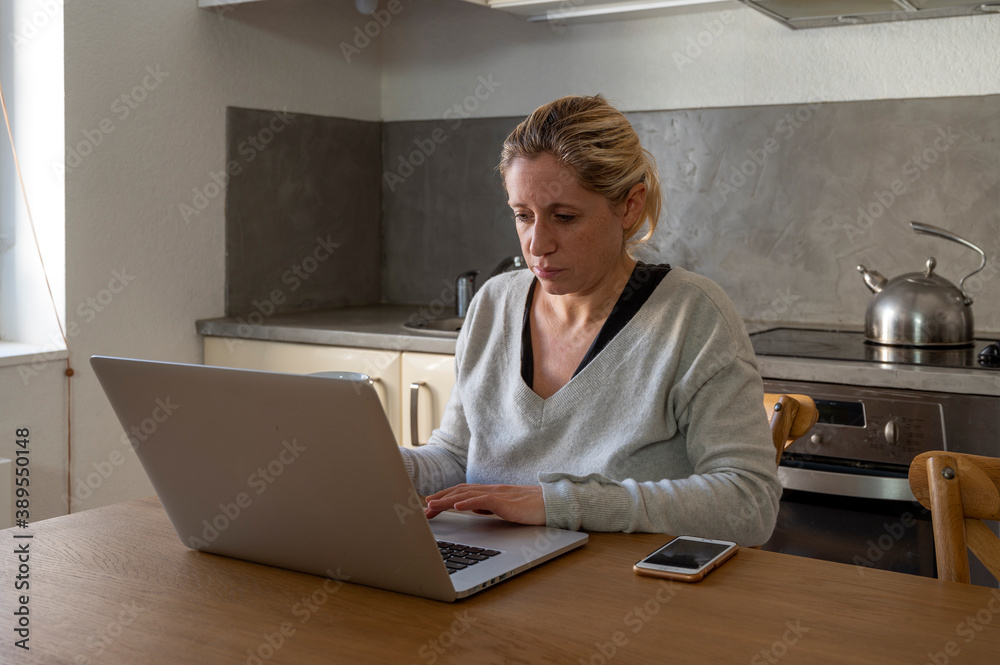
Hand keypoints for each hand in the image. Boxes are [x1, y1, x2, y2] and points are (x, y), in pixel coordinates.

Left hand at [424, 484, 545, 525]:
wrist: (552, 504)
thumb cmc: (531, 508)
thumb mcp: (504, 507)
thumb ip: (488, 506)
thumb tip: (473, 509)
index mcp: (490, 492)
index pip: (462, 492)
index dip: (444, 497)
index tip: (430, 505)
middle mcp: (491, 490)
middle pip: (459, 492)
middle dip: (440, 499)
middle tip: (424, 509)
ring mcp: (497, 494)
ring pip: (467, 495)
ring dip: (447, 500)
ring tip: (432, 506)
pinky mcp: (505, 501)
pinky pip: (483, 501)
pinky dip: (468, 503)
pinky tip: (456, 508)